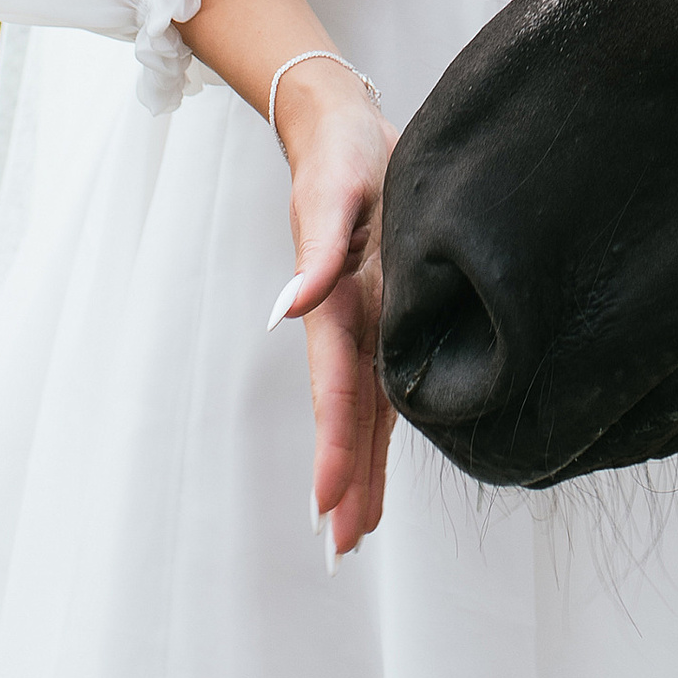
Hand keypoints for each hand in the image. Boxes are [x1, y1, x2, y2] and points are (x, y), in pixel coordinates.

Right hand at [268, 58, 396, 560]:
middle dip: (345, 483)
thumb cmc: (341, 156)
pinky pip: (386, 385)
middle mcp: (350, 323)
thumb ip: (315, 250)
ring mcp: (367, 323)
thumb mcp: (331, 191)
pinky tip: (378, 465)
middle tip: (341, 549)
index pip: (338, 389)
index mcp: (337, 303)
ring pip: (366, 412)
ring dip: (359, 469)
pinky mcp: (388, 313)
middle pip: (348, 417)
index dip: (334, 448)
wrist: (349, 129)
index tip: (329, 505)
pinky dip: (378, 431)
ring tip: (354, 532)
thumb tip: (290, 309)